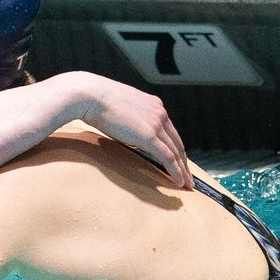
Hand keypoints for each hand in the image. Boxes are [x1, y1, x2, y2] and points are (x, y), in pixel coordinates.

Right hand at [68, 72, 192, 189]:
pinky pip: (168, 157)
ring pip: (176, 152)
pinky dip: (175, 171)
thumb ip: (132, 118)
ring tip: (187, 184)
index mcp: (154, 105)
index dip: (176, 148)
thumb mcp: (121, 107)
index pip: (170, 131)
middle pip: (177, 142)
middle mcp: (160, 113)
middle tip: (188, 176)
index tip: (179, 160)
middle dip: (184, 162)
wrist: (91, 95)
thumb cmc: (97, 100)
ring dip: (183, 170)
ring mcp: (156, 124)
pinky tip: (179, 182)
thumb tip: (130, 131)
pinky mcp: (149, 136)